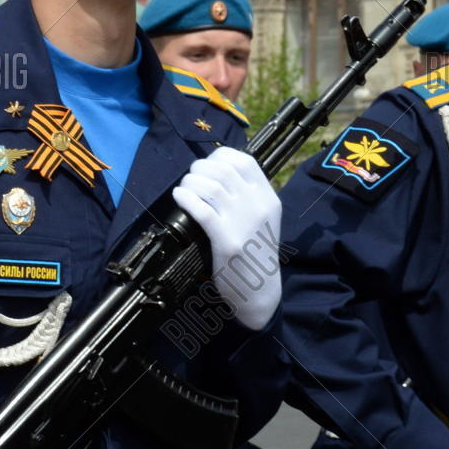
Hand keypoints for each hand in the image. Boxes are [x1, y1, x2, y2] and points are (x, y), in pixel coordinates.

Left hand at [171, 147, 281, 331]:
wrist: (261, 291)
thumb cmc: (256, 254)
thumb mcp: (263, 220)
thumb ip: (248, 197)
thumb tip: (217, 173)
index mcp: (268, 198)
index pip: (244, 161)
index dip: (220, 156)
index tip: (208, 164)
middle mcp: (258, 206)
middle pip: (223, 170)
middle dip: (200, 168)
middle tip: (192, 177)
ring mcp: (242, 222)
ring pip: (211, 186)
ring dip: (191, 181)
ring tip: (185, 187)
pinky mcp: (226, 240)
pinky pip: (201, 209)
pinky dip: (186, 197)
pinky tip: (180, 197)